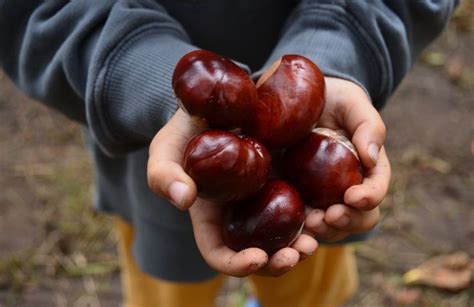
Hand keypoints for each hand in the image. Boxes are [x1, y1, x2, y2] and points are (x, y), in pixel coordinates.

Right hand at [147, 109, 317, 276]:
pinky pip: (300, 206)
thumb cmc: (184, 132)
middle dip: (277, 262)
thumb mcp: (165, 150)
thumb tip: (185, 199)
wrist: (215, 105)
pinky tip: (325, 210)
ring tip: (314, 240)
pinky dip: (312, 215)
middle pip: (258, 254)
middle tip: (297, 253)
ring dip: (299, 245)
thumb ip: (165, 175)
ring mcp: (262, 202)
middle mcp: (238, 217)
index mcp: (209, 219)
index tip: (256, 257)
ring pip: (283, 236)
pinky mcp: (283, 183)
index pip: (219, 254)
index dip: (236, 264)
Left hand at [304, 77, 390, 241]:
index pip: (376, 190)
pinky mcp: (297, 197)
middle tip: (328, 216)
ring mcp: (322, 196)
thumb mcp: (352, 104)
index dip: (369, 198)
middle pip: (358, 218)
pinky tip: (289, 225)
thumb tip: (372, 157)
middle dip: (346, 221)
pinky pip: (301, 222)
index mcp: (368, 168)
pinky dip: (299, 229)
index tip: (353, 196)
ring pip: (331, 226)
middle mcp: (347, 188)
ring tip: (309, 223)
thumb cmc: (334, 100)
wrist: (302, 102)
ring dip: (323, 230)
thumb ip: (368, 126)